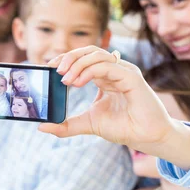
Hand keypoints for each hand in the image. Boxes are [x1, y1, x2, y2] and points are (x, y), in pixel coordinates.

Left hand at [39, 46, 189, 166]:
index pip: (84, 58)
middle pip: (89, 51)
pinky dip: (89, 71)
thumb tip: (42, 126)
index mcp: (105, 77)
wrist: (146, 137)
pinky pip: (107, 65)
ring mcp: (124, 71)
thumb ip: (67, 125)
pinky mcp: (131, 76)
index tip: (49, 68)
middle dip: (69, 57)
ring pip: (97, 54)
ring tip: (65, 79)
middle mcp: (115, 70)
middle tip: (54, 69)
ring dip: (77, 63)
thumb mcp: (89, 124)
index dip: (66, 59)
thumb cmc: (124, 128)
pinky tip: (77, 82)